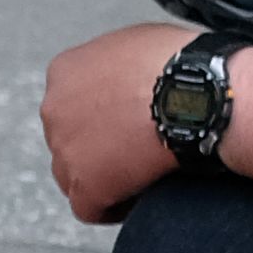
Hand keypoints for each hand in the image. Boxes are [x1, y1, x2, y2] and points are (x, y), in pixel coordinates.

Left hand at [41, 20, 197, 226]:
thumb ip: (115, 66)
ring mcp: (65, 150)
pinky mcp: (84, 187)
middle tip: (137, 149)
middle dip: (98, 146)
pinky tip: (142, 196)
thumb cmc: (183, 64)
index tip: (129, 123)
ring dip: (103, 177)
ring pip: (74, 175)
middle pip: (70, 138)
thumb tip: (127, 79)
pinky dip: (114, 207)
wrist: (199, 96)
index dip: (102, 118)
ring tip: (143, 173)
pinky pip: (90, 208)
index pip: (72, 103)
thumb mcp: (137, 44)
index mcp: (65, 71)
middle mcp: (54, 109)